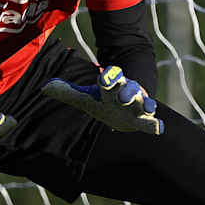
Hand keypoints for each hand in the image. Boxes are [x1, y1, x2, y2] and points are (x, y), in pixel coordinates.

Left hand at [42, 66, 162, 134]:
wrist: (126, 103)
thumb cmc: (104, 100)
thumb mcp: (87, 96)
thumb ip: (68, 92)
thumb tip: (45, 86)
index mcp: (112, 85)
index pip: (110, 77)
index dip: (108, 77)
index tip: (104, 79)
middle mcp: (127, 92)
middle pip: (128, 88)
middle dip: (127, 92)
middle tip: (123, 98)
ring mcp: (139, 104)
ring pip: (143, 102)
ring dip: (145, 105)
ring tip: (148, 109)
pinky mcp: (145, 118)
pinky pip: (152, 120)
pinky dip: (155, 124)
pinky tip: (159, 128)